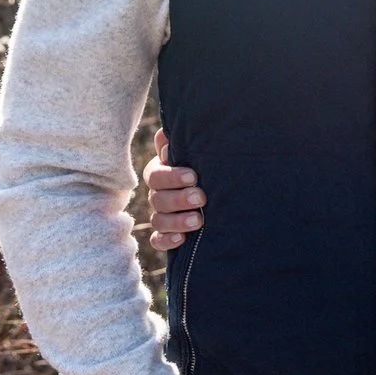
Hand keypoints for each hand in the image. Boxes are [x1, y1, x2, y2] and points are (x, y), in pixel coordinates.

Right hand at [142, 128, 203, 252]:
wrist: (220, 190)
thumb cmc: (206, 164)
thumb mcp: (197, 153)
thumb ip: (180, 143)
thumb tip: (166, 134)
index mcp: (161, 172)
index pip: (155, 175)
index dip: (172, 177)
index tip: (193, 177)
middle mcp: (158, 194)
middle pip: (157, 199)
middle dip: (179, 199)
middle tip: (201, 198)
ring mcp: (161, 215)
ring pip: (158, 220)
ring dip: (177, 221)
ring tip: (198, 221)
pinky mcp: (166, 234)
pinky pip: (157, 240)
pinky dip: (167, 240)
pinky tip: (182, 239)